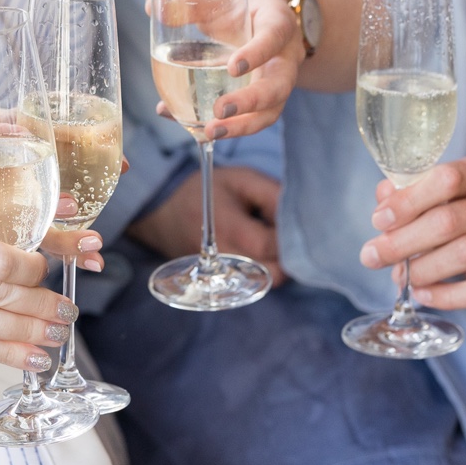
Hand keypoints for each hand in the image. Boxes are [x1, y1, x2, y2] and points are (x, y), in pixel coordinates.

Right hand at [129, 166, 285, 283]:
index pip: (270, 245)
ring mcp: (220, 275)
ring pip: (265, 283)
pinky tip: (265, 252)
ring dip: (279, 265)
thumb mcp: (240, 179)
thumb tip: (301, 214)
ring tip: (275, 240)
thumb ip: (272, 195)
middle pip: (272, 273)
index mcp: (228, 228)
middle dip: (290, 256)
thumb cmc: (206, 191)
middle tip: (290, 233)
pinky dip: (266, 271)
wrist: (164, 212)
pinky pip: (253, 285)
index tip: (298, 221)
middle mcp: (223, 259)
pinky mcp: (221, 283)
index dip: (291, 236)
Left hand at [150, 0, 300, 140]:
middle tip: (219, 111)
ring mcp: (278, 82)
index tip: (232, 67)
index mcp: (278, 22)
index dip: (256, 54)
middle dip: (250, 103)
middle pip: (278, 86)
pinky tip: (191, 127)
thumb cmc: (240, 3)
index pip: (273, 38)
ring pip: (270, 111)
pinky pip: (250, 118)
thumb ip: (189, 4)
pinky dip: (224, 126)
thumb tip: (153, 7)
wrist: (262, 16)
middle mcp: (285, 57)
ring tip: (210, 133)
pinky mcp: (264, 100)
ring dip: (242, 126)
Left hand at [356, 129, 465, 312]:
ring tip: (399, 277)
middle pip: (448, 220)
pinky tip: (425, 294)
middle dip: (403, 241)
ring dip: (422, 269)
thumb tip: (382, 201)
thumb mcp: (451, 197)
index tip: (379, 220)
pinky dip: (447, 295)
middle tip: (373, 256)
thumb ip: (414, 194)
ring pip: (463, 254)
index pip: (447, 178)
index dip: (408, 199)